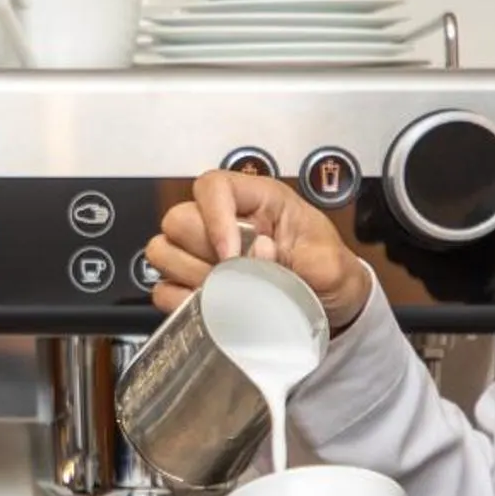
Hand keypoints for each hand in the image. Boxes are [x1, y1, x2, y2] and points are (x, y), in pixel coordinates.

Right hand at [145, 168, 373, 331]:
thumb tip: (260, 253)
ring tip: (225, 292)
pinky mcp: (193, 284)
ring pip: (162, 251)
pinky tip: (211, 308)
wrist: (332, 307)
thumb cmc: (330, 273)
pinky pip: (164, 290)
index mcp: (259, 201)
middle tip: (233, 276)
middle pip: (178, 220)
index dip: (214, 217)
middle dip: (202, 254)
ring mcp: (204, 253)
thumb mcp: (331, 264)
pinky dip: (182, 303)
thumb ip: (302, 257)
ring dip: (190, 277)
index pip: (213, 186)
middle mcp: (225, 221)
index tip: (231, 254)